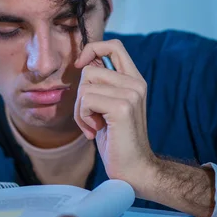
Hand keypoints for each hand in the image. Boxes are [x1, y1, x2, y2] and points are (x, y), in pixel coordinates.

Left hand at [73, 39, 155, 193]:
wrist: (134, 170)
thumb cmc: (118, 141)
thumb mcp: (109, 106)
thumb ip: (103, 85)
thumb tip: (84, 65)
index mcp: (135, 80)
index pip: (114, 46)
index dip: (92, 49)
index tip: (82, 65)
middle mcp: (136, 83)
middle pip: (90, 70)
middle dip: (81, 95)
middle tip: (90, 117)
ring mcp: (131, 94)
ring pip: (85, 86)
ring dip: (80, 110)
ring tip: (94, 126)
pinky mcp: (121, 107)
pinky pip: (86, 100)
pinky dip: (82, 117)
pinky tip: (95, 131)